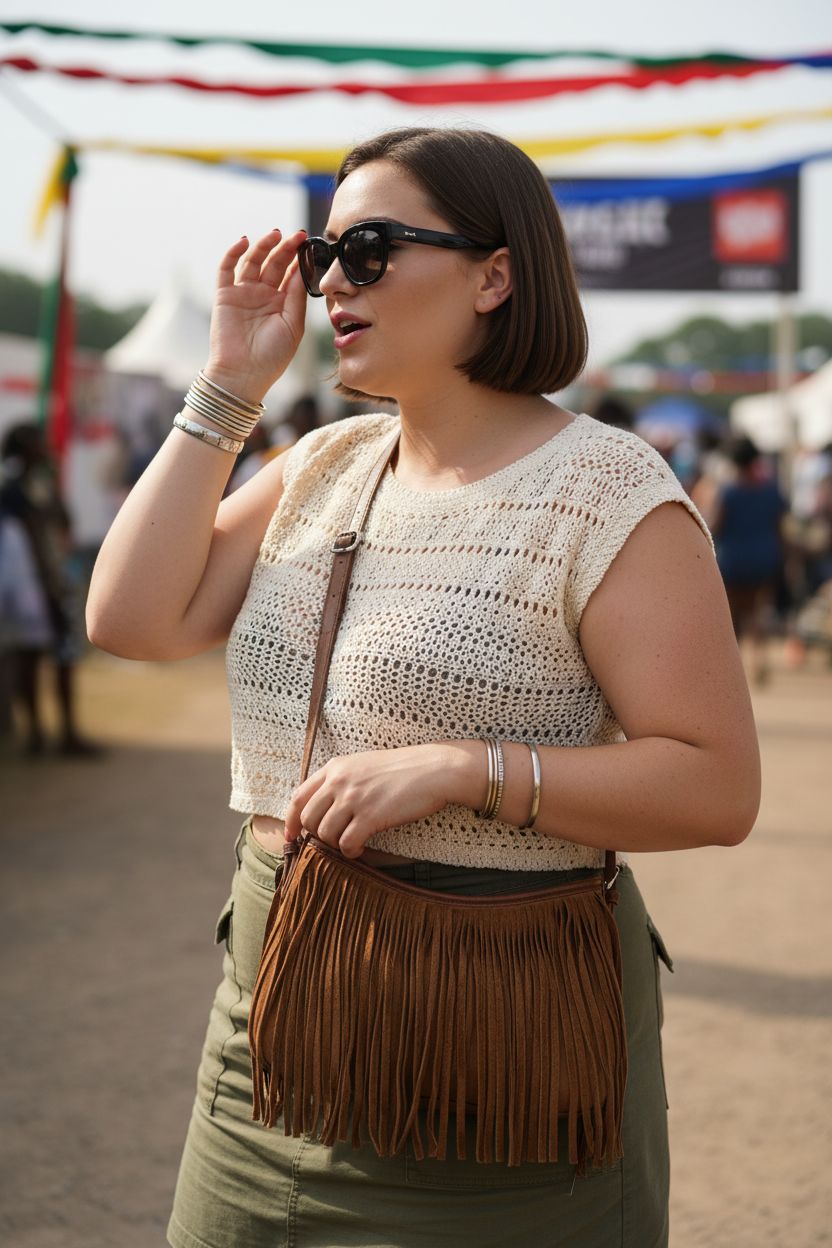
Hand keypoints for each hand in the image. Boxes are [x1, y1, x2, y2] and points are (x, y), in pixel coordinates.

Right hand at [204, 227, 307, 403]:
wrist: (243, 375)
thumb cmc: (272, 357)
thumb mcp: (293, 326)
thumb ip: (297, 297)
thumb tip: (302, 268)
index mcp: (281, 303)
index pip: (291, 274)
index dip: (299, 258)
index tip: (310, 244)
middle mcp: (263, 295)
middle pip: (274, 264)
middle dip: (285, 248)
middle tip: (297, 235)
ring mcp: (243, 294)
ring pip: (253, 261)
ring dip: (263, 246)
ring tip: (274, 234)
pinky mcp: (224, 295)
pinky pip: (226, 269)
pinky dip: (233, 253)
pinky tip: (245, 242)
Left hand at [283, 743, 458, 858]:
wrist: (433, 769)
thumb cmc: (403, 769)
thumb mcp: (364, 765)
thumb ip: (342, 780)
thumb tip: (325, 806)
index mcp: (335, 767)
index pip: (298, 796)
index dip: (290, 820)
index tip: (292, 836)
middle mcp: (339, 781)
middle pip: (308, 819)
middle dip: (316, 836)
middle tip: (332, 842)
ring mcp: (354, 798)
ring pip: (325, 834)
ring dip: (335, 845)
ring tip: (351, 844)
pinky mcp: (370, 815)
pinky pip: (346, 843)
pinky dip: (351, 852)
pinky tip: (360, 849)